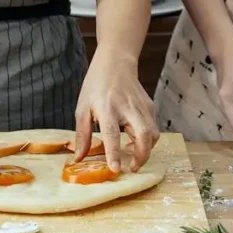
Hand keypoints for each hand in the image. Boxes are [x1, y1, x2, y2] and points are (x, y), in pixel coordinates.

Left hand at [74, 52, 159, 171]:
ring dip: (146, 150)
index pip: (112, 135)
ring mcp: (142, 107)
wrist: (116, 62)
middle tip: (132, 168)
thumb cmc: (96, 85)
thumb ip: (82, 135)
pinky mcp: (149, 106)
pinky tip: (134, 141)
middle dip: (142, 156)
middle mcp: (128, 108)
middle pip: (144, 135)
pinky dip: (147, 140)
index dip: (114, 153)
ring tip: (133, 156)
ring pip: (153, 134)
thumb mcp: (82, 108)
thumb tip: (79, 158)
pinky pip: (153, 128)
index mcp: (107, 108)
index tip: (116, 169)